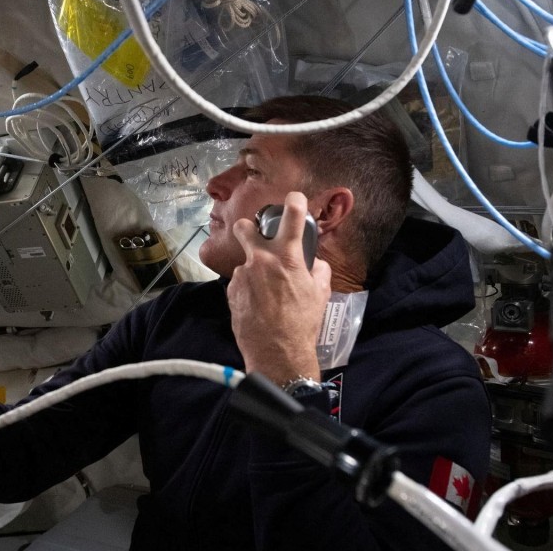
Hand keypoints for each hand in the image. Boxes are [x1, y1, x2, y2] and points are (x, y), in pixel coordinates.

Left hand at [227, 192, 330, 384]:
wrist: (278, 352)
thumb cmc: (302, 323)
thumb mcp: (321, 293)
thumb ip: (319, 270)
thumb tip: (315, 263)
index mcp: (287, 257)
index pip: (291, 216)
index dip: (294, 201)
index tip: (293, 199)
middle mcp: (261, 260)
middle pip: (244, 227)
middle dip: (247, 228)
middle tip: (255, 238)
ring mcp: (243, 276)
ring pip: (245, 264)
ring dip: (254, 272)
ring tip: (266, 295)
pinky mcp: (232, 292)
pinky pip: (240, 283)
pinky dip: (248, 290)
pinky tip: (258, 306)